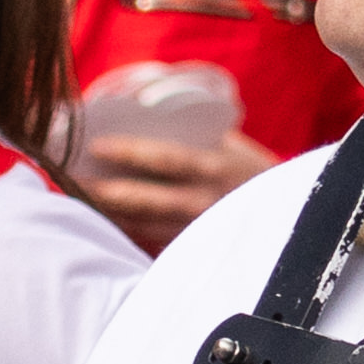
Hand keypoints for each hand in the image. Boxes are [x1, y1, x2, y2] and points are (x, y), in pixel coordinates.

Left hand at [70, 126, 275, 255]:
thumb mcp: (232, 147)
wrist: (296, 216)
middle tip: (68, 177)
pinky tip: (94, 222)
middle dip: (104, 190)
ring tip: (71, 198)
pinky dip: (121, 230)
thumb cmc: (253, 172)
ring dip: (106, 212)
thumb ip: (194, 137)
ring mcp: (196, 230)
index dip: (129, 152)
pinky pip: (147, 241)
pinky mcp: (190, 250)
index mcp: (216, 168)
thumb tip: (144, 112)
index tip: (96, 145)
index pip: (166, 158)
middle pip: (144, 199)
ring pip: (140, 224)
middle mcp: (205, 202)